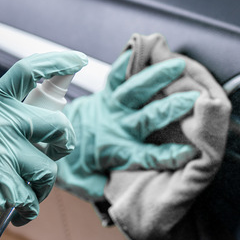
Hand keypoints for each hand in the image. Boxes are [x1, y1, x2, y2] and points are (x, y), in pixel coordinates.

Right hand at [0, 51, 87, 225]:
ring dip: (42, 187)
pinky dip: (27, 210)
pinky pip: (31, 200)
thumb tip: (49, 129)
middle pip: (59, 126)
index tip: (78, 60)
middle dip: (65, 142)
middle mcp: (1, 124)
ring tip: (26, 191)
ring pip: (48, 171)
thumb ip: (10, 119)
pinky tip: (15, 211)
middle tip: (58, 150)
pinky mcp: (3, 186)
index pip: (28, 71)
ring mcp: (3, 155)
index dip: (57, 62)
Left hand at [57, 50, 197, 201]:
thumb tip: (119, 194)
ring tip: (178, 65)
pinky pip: (117, 73)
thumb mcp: (85, 183)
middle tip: (192, 100)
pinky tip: (143, 45)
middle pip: (146, 118)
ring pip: (135, 90)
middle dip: (170, 109)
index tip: (189, 152)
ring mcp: (110, 106)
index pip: (146, 156)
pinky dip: (129, 59)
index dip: (168, 156)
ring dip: (157, 77)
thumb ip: (103, 188)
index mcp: (116, 151)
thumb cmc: (71, 161)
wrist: (46, 135)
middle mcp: (116, 126)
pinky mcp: (105, 91)